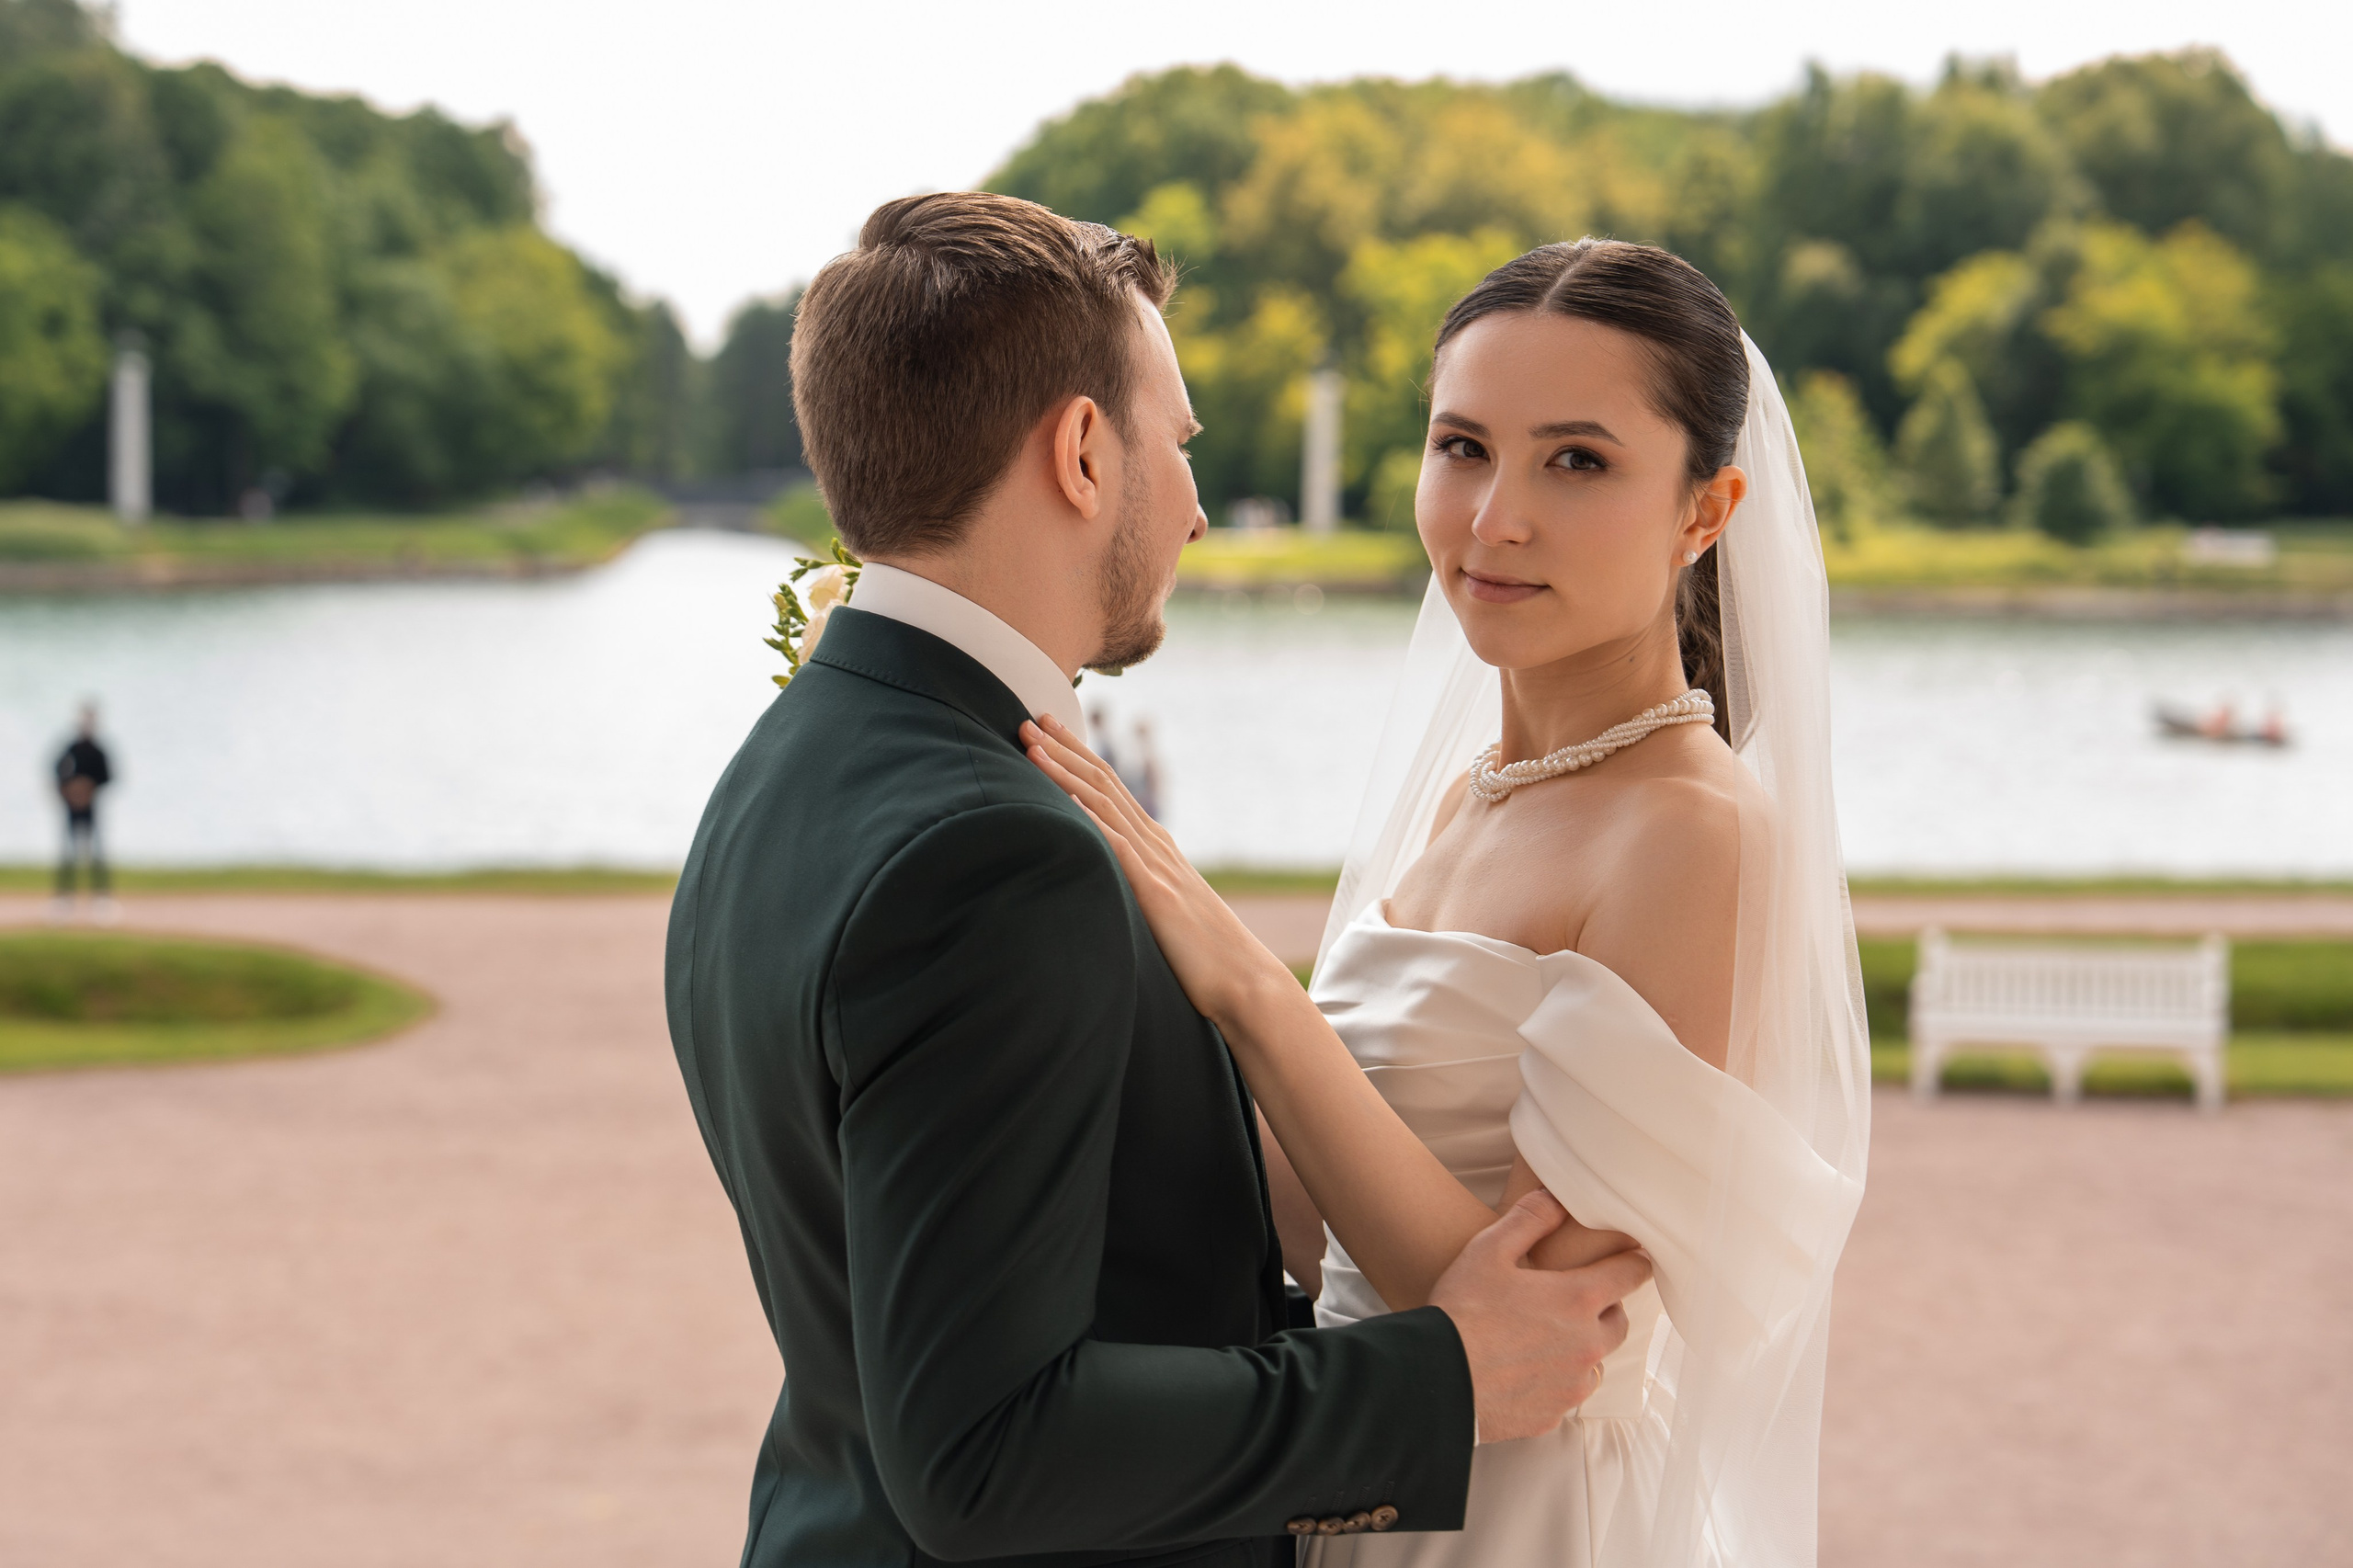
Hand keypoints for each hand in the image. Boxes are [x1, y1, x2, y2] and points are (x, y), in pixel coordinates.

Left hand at [1021, 714, 1284, 1022]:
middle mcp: (1155, 845)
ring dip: (1065, 774)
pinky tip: (1065, 801)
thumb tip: (1107, 877)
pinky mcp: (1156, 894)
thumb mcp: (1164, 905)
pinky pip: (1118, 850)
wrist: (1244, 980)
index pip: (1110, 787)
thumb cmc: (1203, 952)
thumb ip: (1138, 883)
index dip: (1077, 755)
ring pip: (1104, 807)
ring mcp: (1157, 866)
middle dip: (1064, 750)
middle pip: (1103, 784)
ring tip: (1032, 748)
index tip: (1048, 730)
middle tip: (1029, 719)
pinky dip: (1090, 821)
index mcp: (1156, 846)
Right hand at [1429, 1191, 1651, 1442]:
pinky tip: (1526, 1370)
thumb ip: (1529, 1219)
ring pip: (1595, 1360)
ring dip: (1581, 1347)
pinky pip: (1568, 1392)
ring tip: (1543, 1337)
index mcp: (1578, 1299)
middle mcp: (1587, 1344)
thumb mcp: (1488, 1250)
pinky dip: (1557, 1380)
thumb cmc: (1462, 1310)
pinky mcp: (1553, 1414)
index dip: (1633, 1262)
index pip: (1631, 1275)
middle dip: (1604, 1307)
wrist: (1435, 1377)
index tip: (1631, 1258)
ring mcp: (1572, 1383)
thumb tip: (1557, 1198)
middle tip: (1571, 1299)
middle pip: (1618, 1321)